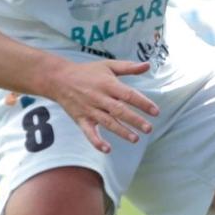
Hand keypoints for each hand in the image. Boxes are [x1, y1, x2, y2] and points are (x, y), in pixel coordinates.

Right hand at [42, 56, 159, 152]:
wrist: (58, 78)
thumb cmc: (87, 72)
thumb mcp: (108, 65)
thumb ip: (128, 67)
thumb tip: (148, 65)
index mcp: (108, 84)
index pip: (128, 95)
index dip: (143, 103)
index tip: (156, 112)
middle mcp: (99, 97)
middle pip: (119, 110)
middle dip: (135, 120)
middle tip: (149, 129)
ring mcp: (89, 109)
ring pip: (107, 122)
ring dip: (121, 131)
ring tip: (135, 139)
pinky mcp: (80, 119)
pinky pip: (88, 132)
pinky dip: (96, 141)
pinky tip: (107, 149)